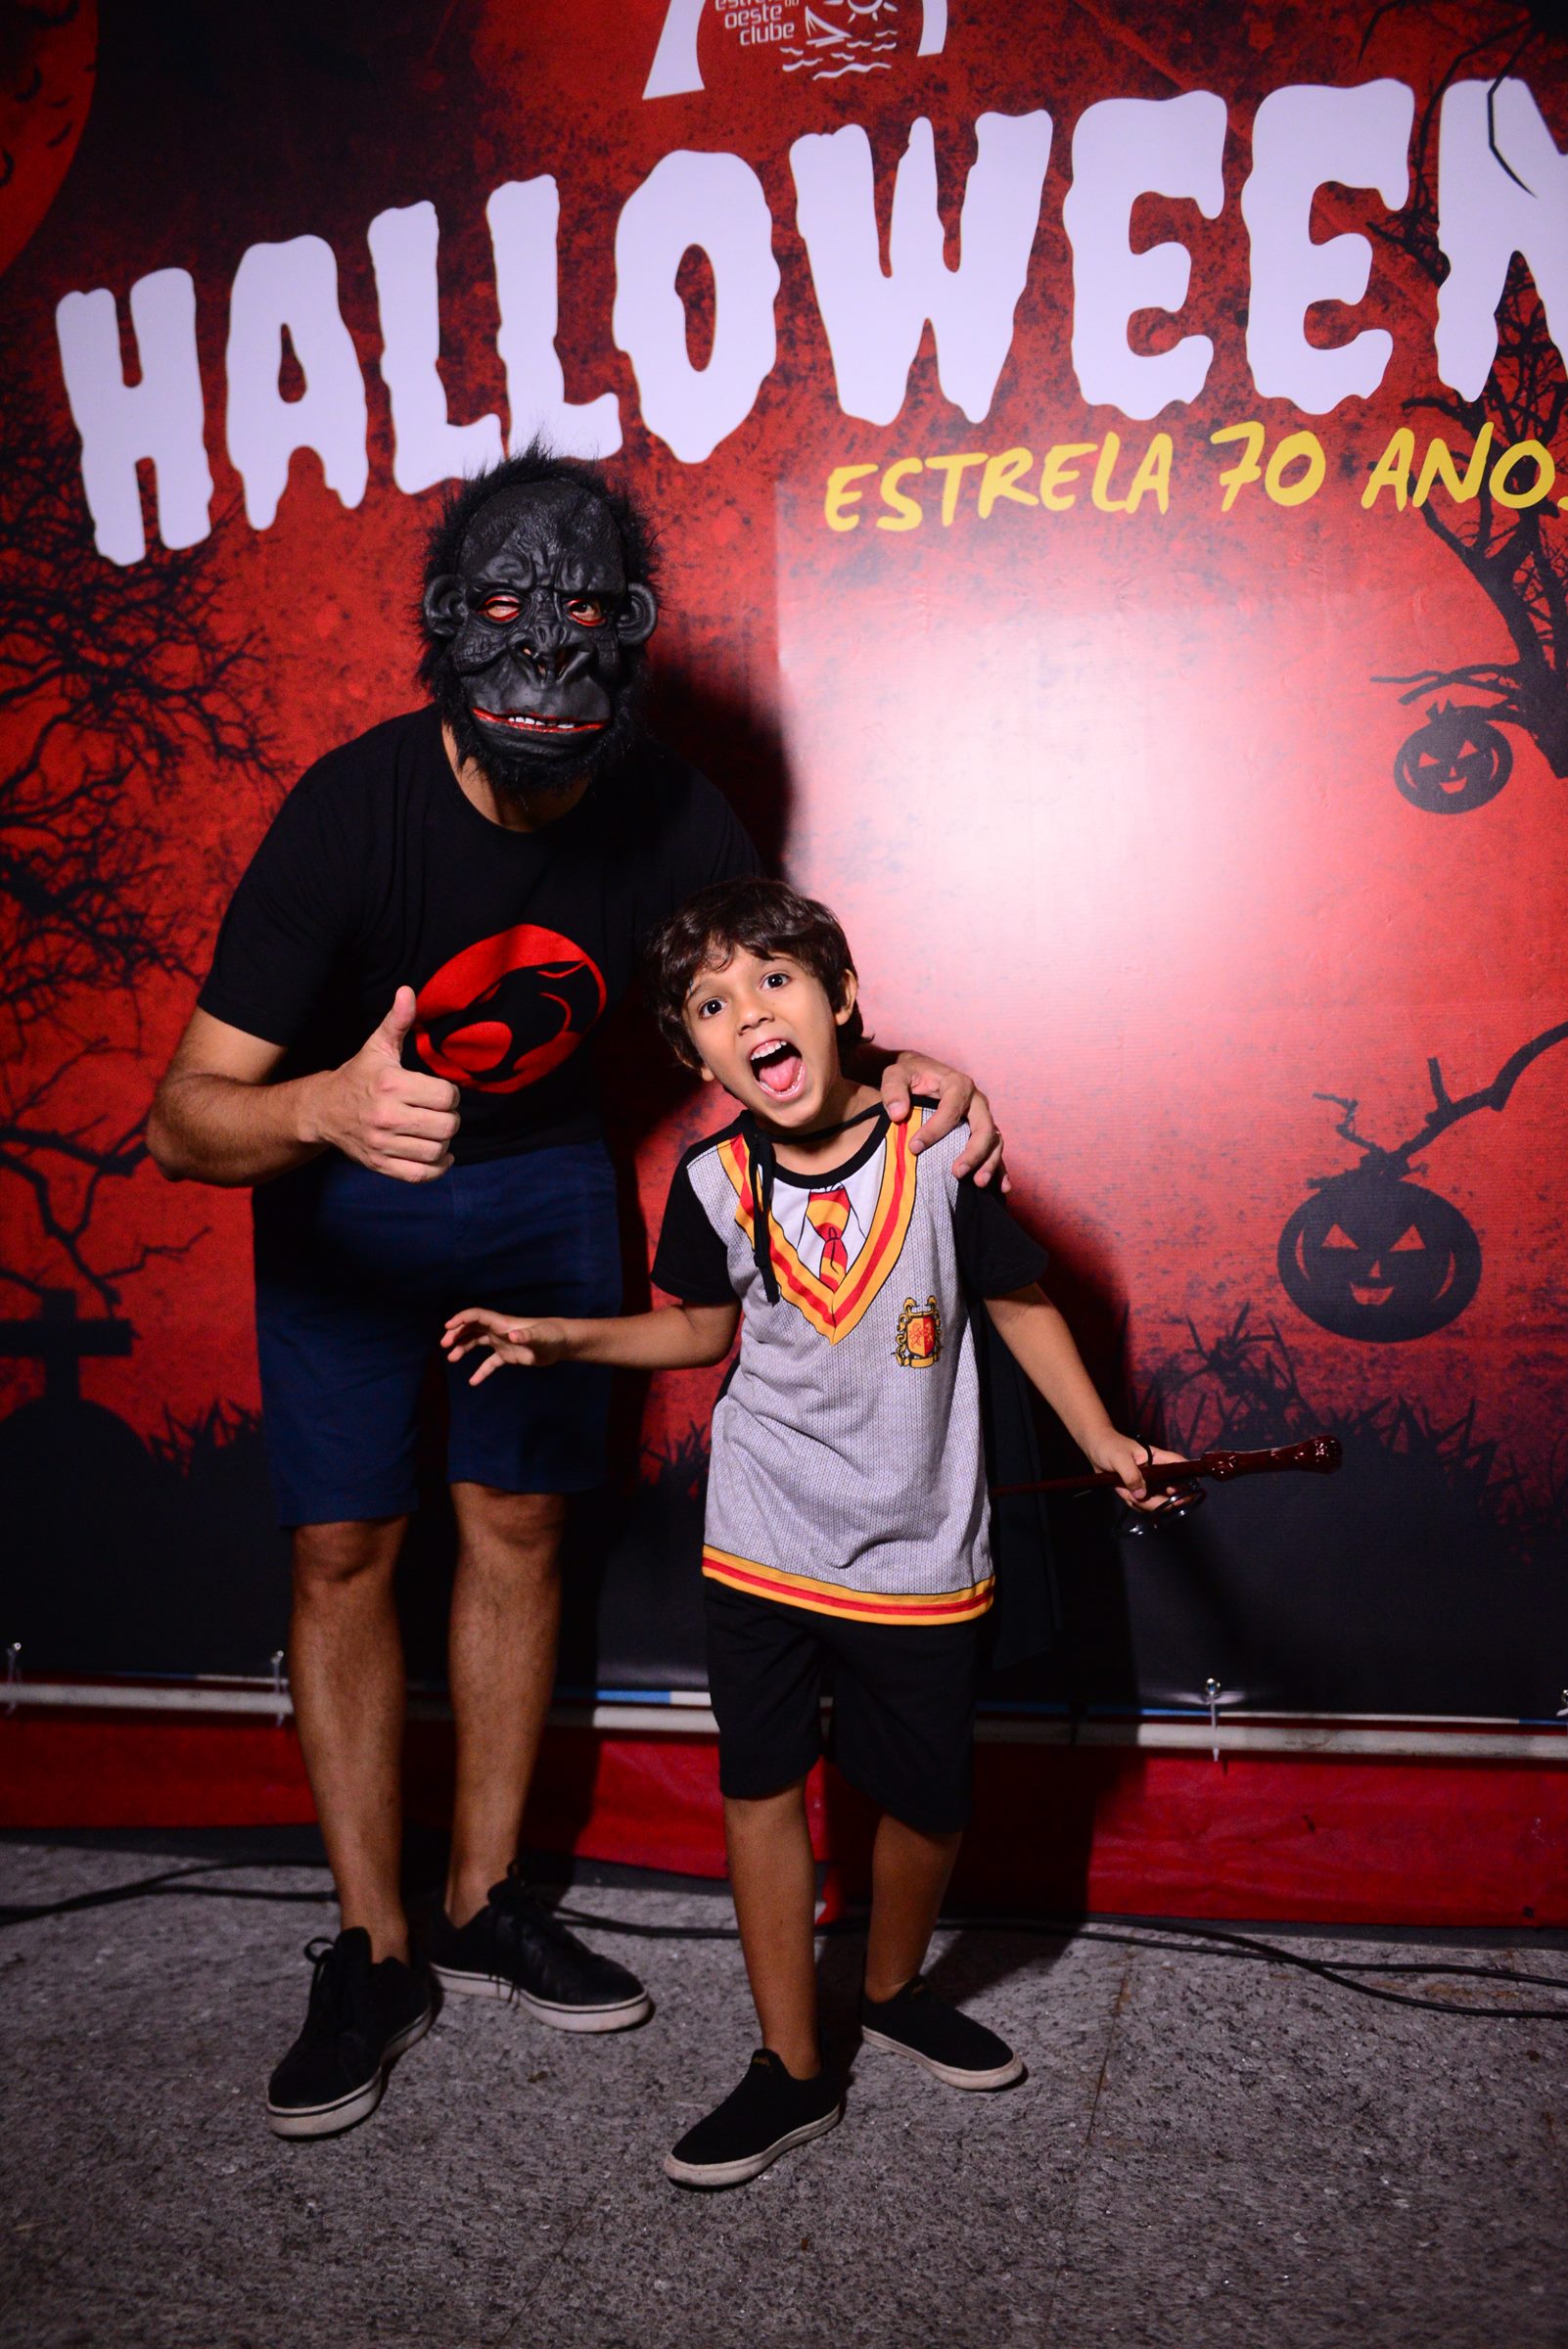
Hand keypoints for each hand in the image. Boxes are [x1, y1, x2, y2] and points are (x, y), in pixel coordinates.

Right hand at [312, 987, 459, 1182]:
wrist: (322, 1111)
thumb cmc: (358, 1076)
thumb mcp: (377, 1046)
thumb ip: (398, 1021)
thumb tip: (408, 991)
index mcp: (391, 1085)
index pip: (446, 1096)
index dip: (450, 1094)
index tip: (439, 1092)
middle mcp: (386, 1117)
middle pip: (447, 1126)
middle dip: (450, 1118)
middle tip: (440, 1112)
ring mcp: (382, 1144)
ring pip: (437, 1151)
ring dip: (444, 1142)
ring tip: (436, 1131)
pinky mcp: (380, 1164)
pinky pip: (421, 1175)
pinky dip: (437, 1168)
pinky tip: (439, 1155)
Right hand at [442, 1307, 569, 1384]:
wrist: (560, 1344)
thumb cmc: (551, 1336)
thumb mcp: (539, 1336)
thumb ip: (526, 1335)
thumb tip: (513, 1336)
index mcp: (502, 1323)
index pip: (476, 1316)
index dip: (461, 1319)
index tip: (447, 1327)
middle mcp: (499, 1331)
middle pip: (472, 1328)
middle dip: (456, 1334)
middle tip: (444, 1345)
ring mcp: (502, 1343)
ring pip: (476, 1343)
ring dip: (463, 1348)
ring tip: (451, 1359)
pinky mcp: (508, 1356)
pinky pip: (490, 1363)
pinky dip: (480, 1371)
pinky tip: (472, 1382)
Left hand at [879, 1052, 1007, 1189]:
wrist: (922, 1074)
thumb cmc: (910, 1075)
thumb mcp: (895, 1075)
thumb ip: (893, 1090)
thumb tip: (898, 1114)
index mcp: (957, 1084)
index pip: (951, 1109)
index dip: (935, 1130)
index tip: (914, 1147)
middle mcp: (976, 1101)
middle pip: (984, 1127)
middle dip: (974, 1152)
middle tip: (957, 1173)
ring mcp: (982, 1117)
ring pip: (994, 1140)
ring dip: (989, 1163)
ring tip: (978, 1183)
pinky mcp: (983, 1131)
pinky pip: (995, 1150)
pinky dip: (1000, 1169)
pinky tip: (1002, 1188)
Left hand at [1086, 1433, 1187, 1511]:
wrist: (1095, 1447)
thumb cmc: (1109, 1446)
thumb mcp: (1119, 1459)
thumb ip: (1131, 1475)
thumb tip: (1141, 1494)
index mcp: (1158, 1459)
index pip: (1179, 1466)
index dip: (1187, 1479)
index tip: (1181, 1493)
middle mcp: (1157, 1472)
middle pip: (1171, 1491)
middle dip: (1161, 1501)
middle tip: (1145, 1501)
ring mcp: (1148, 1482)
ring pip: (1156, 1500)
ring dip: (1143, 1504)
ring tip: (1127, 1494)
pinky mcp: (1138, 1490)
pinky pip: (1142, 1503)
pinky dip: (1134, 1504)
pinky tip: (1124, 1494)